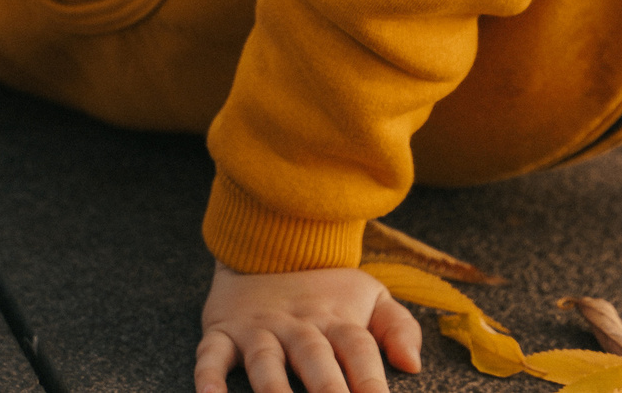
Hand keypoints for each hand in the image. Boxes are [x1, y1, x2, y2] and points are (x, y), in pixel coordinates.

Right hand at [196, 263, 422, 392]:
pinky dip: (207, 377)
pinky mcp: (223, 332)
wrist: (267, 244)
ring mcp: (259, 329)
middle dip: (328, 392)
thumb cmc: (326, 288)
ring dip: (274, 390)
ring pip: (266, 362)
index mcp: (337, 319)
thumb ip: (397, 327)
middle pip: (316, 359)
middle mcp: (299, 326)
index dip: (371, 380)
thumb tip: (413, 364)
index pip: (359, 350)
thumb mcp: (369, 296)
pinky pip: (211, 355)